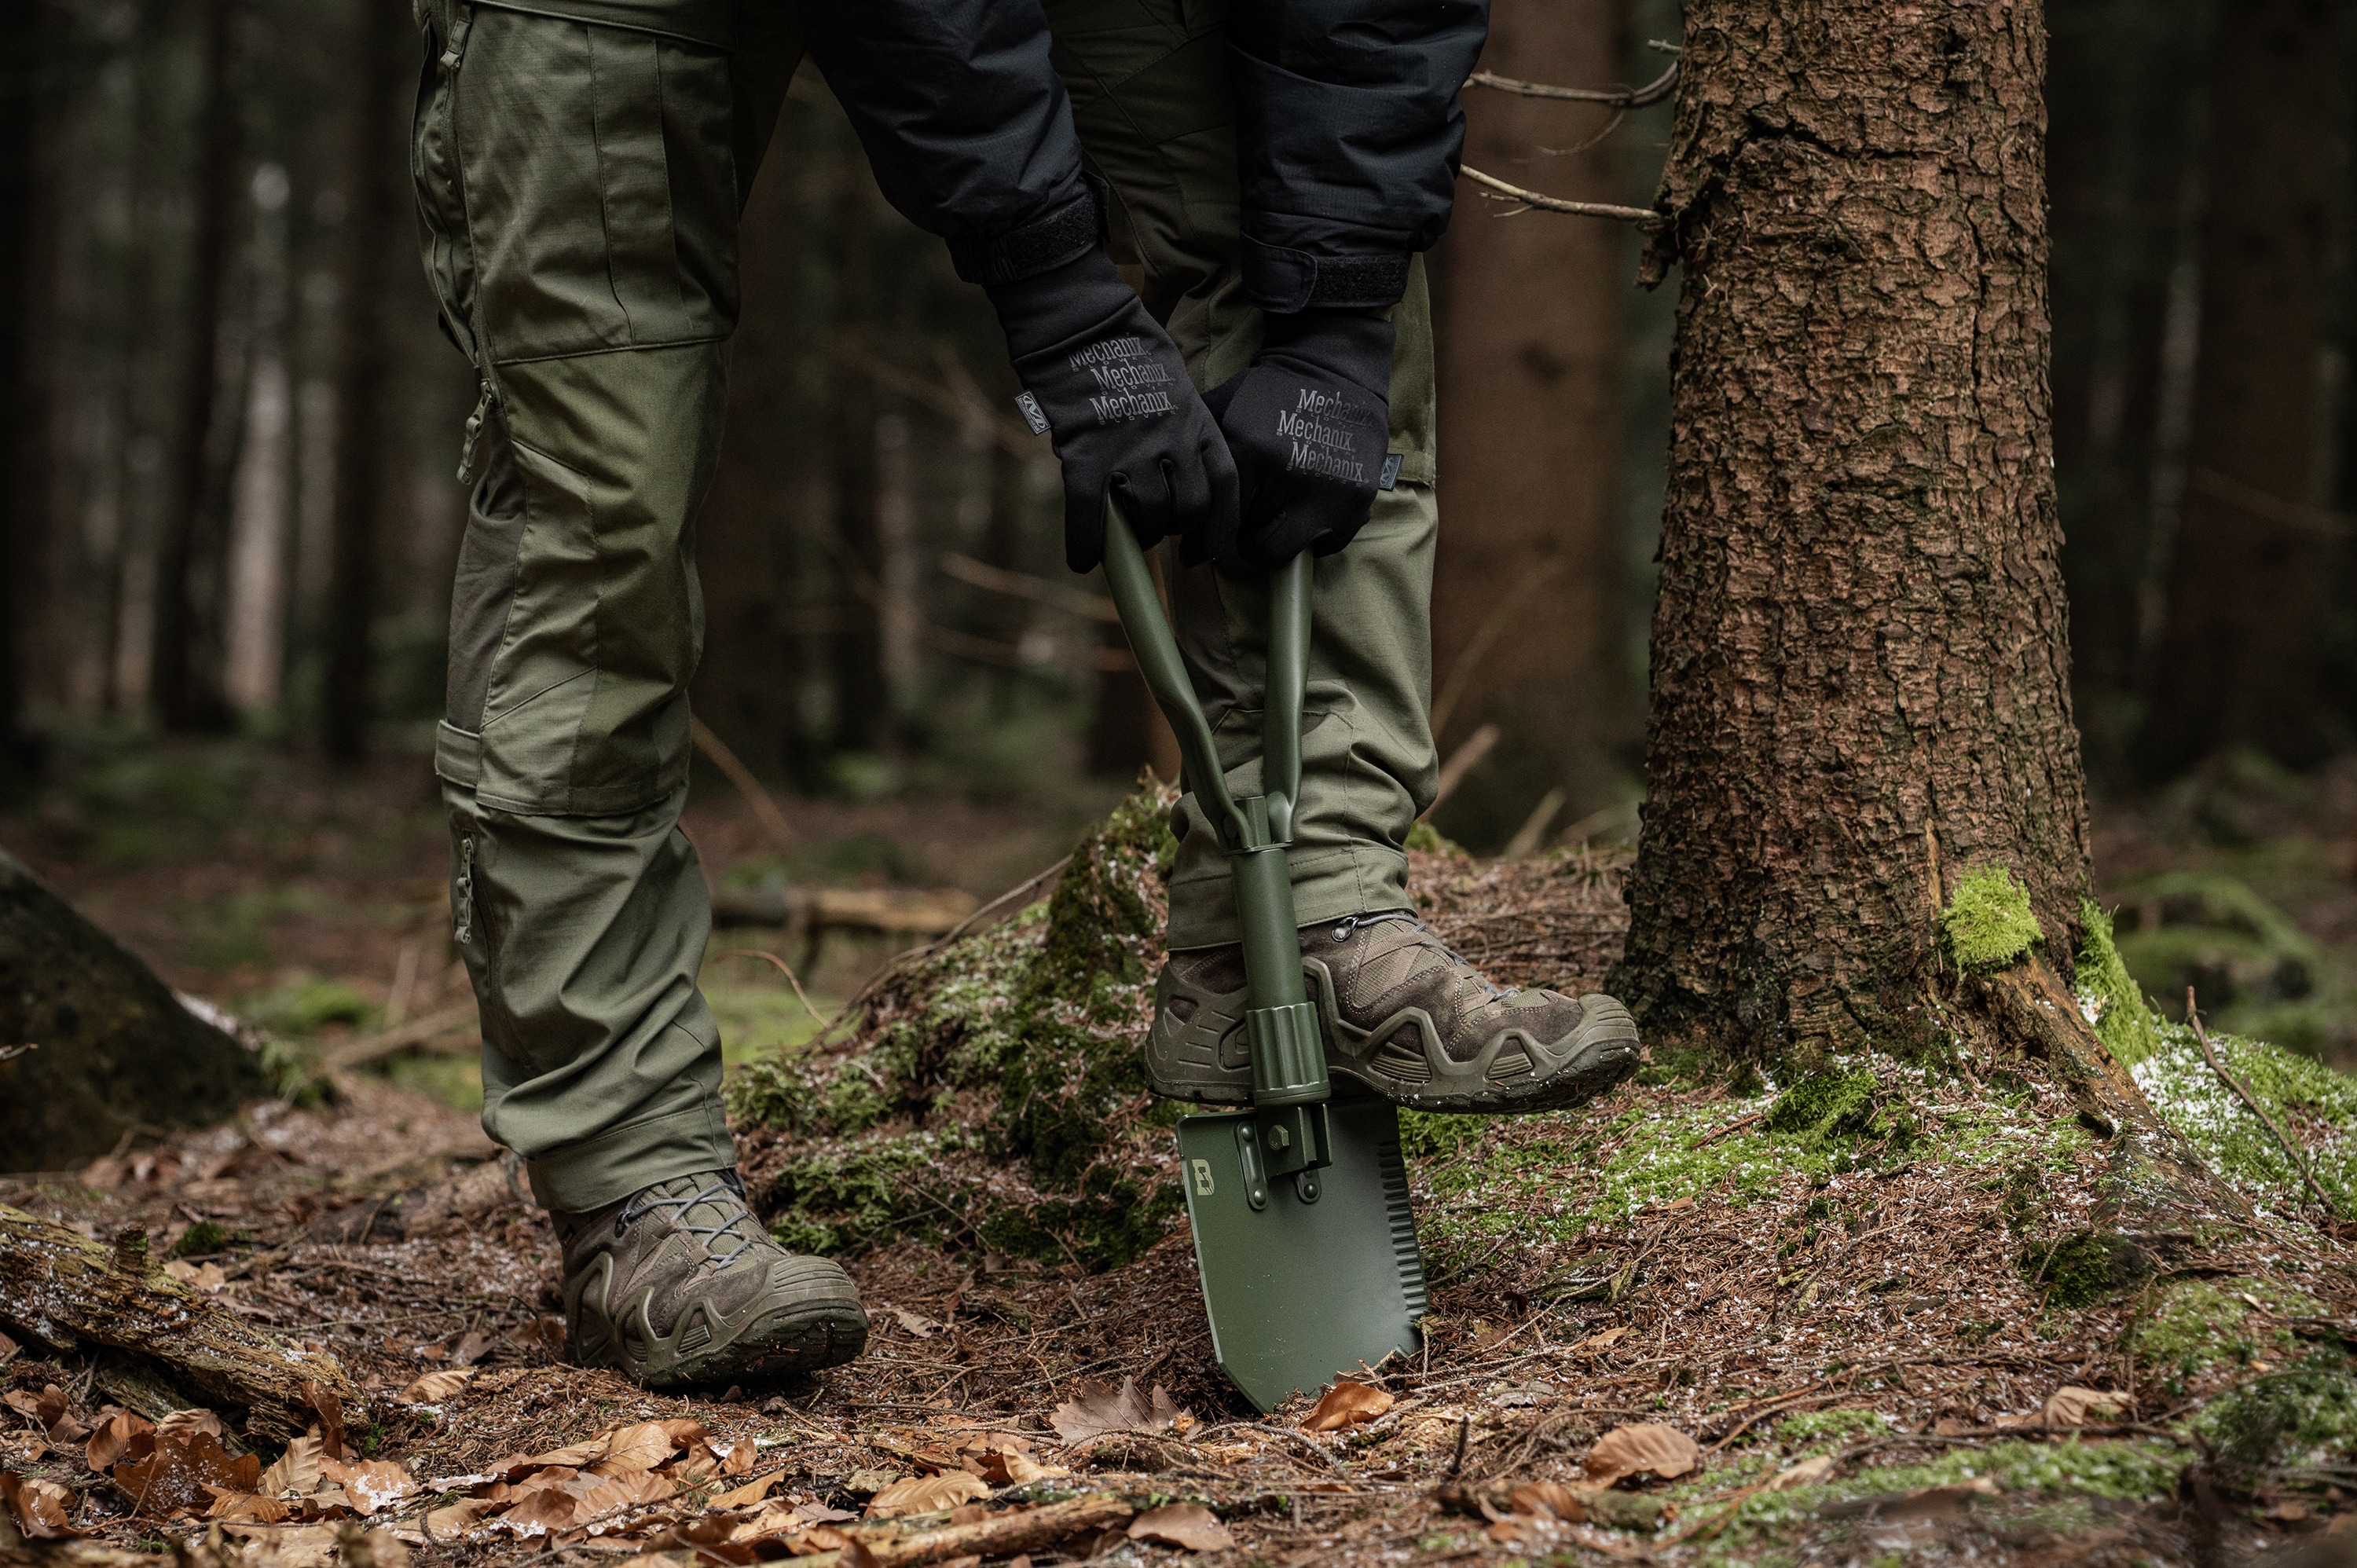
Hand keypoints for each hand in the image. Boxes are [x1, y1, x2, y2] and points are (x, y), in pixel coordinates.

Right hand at [987, 248, 1237, 571]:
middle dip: (1172, 529)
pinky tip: (1082, 560)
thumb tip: (1177, 472)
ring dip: (1134, 532)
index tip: (1210, 551)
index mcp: (1197, 424)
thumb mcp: (1177, 387)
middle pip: (1186, 511)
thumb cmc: (1127, 351)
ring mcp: (1129, 451)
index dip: (1220, 527)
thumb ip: (1183, 430)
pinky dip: (1085, 542)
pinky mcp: (1086, 454)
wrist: (1082, 322)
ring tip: (1122, 529)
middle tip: (1154, 527)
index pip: (1224, 488)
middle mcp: (1171, 442)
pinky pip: (1090, 512)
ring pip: (1144, 517)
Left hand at [1203, 309, 1394, 568]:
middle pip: (1248, 543)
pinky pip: (1323, 549)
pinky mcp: (1356, 505)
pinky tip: (1304, 515)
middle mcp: (1289, 476)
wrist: (1335, 370)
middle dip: (1239, 537)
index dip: (1203, 538)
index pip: (1217, 520)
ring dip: (1271, 543)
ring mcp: (1327, 495)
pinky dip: (1311, 540)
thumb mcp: (1224, 408)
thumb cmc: (1269, 392)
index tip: (1193, 550)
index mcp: (1251, 451)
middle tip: (1240, 522)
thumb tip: (1164, 502)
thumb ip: (1195, 451)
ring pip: (1282, 553)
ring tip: (1270, 520)